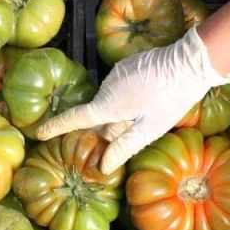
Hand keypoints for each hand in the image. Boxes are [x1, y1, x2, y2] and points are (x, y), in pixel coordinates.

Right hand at [34, 26, 229, 173]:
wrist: (190, 62)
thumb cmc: (171, 98)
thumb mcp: (150, 129)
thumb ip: (124, 147)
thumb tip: (103, 167)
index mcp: (108, 105)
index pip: (75, 119)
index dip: (56, 127)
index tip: (39, 133)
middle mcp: (106, 87)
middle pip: (96, 114)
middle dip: (101, 129)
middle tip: (117, 141)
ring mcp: (116, 74)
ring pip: (109, 102)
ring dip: (118, 114)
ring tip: (144, 117)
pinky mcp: (127, 66)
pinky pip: (119, 89)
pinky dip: (126, 99)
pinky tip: (146, 102)